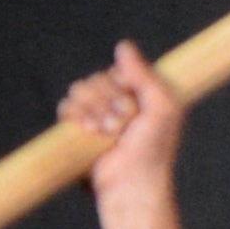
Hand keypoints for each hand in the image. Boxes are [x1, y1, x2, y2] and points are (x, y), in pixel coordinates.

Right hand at [62, 43, 184, 201]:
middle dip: (108, 101)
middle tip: (123, 124)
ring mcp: (97, 115)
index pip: (118, 71)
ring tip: (107, 132)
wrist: (131, 183)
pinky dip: (75, 116)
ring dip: (93, 109)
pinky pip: (66, 106)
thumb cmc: (153, 150)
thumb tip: (123, 45)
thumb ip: (145, 75)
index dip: (122, 85)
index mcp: (140, 95)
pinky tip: (89, 131)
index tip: (135, 105)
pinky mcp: (79, 129)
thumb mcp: (163, 108)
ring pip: (80, 90)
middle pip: (97, 79)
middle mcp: (118, 102)